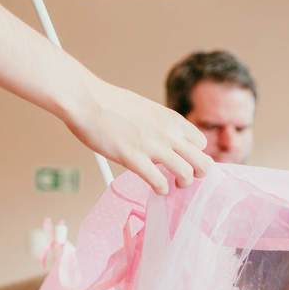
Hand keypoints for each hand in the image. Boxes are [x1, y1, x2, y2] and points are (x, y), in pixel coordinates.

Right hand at [62, 75, 212, 195]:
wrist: (86, 99)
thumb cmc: (111, 104)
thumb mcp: (147, 110)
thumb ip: (161, 126)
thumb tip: (166, 141)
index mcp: (171, 119)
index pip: (201, 143)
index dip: (195, 155)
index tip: (185, 160)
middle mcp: (168, 133)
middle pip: (203, 162)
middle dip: (199, 174)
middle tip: (186, 178)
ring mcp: (152, 146)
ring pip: (187, 174)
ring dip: (182, 184)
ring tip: (172, 184)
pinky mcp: (134, 158)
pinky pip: (159, 183)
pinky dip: (161, 190)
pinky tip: (156, 188)